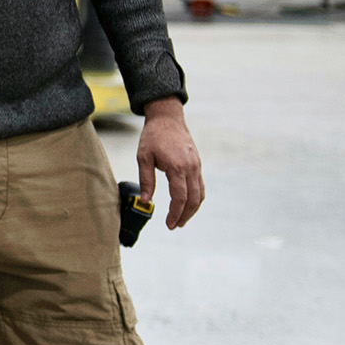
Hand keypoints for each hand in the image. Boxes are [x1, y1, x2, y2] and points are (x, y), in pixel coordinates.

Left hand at [137, 97, 203, 228]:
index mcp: (177, 167)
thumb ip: (146, 180)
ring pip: (200, 194)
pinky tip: (187, 204)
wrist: (168, 118)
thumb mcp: (143, 157)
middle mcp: (190, 168)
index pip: (180, 197)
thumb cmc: (153, 136)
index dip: (175, 213)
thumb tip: (146, 201)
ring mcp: (196, 166)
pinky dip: (196, 198)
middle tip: (174, 226)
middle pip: (193, 199)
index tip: (168, 224)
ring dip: (192, 209)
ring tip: (181, 219)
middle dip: (184, 215)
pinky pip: (201, 186)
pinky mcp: (197, 164)